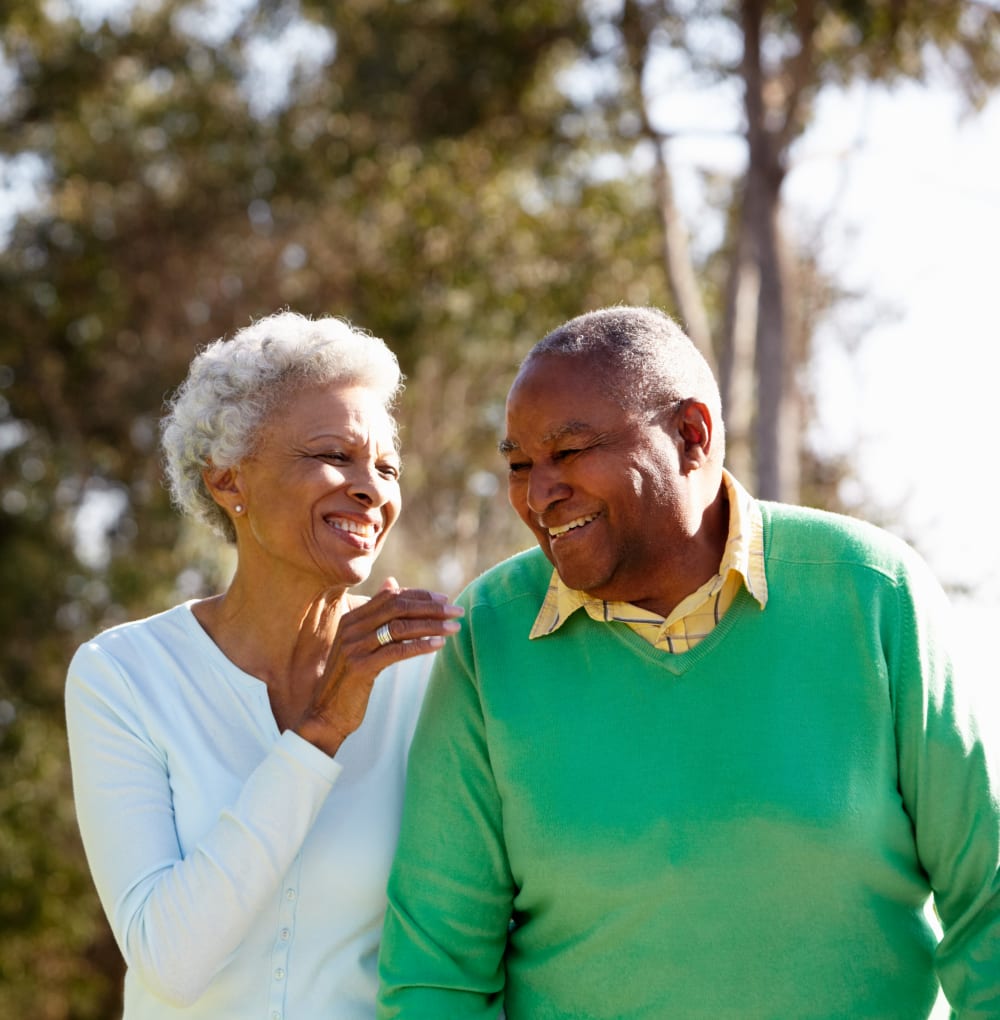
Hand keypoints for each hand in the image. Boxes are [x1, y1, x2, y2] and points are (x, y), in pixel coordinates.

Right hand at [294, 578, 462, 756]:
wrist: (326, 712)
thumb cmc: (349, 677)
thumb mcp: (360, 641)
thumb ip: (375, 615)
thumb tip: (392, 582)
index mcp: (352, 618)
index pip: (391, 596)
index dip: (420, 595)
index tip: (444, 600)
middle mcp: (351, 628)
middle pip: (398, 607)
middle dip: (431, 608)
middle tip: (456, 611)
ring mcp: (354, 647)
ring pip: (400, 627)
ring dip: (432, 626)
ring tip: (454, 628)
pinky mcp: (360, 667)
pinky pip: (397, 651)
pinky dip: (420, 646)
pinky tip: (439, 645)